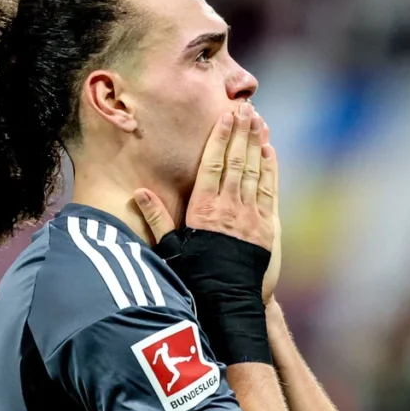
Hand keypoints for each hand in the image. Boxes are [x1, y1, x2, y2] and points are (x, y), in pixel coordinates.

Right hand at [134, 102, 280, 302]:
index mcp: (204, 209)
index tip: (227, 116)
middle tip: (247, 110)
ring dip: (257, 145)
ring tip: (258, 122)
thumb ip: (157, 218)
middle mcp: (230, 208)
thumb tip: (139, 192)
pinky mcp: (267, 227)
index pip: (213, 165)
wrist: (228, 301)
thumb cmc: (195, 275)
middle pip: (237, 162)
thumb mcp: (171, 248)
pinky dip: (270, 169)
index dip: (220, 138)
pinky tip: (269, 151)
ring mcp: (251, 216)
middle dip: (242, 133)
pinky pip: (269, 191)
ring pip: (255, 172)